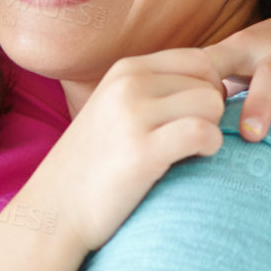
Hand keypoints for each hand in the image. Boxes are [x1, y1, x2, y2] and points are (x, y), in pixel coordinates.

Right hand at [30, 47, 227, 252]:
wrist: (55, 211)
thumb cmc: (95, 166)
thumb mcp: (117, 111)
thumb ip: (155, 92)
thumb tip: (214, 86)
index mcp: (125, 70)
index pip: (199, 60)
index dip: (211, 90)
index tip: (197, 118)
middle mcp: (128, 84)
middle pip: (209, 81)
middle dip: (211, 112)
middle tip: (190, 142)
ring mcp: (133, 115)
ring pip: (210, 103)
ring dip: (212, 129)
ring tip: (188, 152)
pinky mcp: (142, 151)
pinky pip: (203, 132)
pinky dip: (211, 146)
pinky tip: (194, 159)